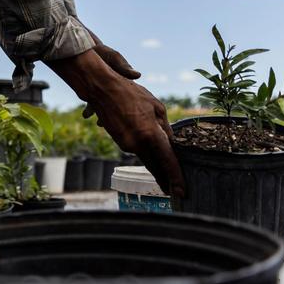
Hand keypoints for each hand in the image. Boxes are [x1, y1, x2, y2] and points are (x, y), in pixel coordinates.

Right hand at [49, 50, 183, 197]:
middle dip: (165, 179)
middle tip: (175, 191)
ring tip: (166, 172)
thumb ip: (166, 128)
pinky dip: (145, 153)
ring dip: (155, 164)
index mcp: (150, 134)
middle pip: (155, 167)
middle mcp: (138, 144)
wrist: (102, 90)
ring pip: (146, 158)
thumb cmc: (131, 93)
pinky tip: (150, 149)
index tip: (181, 193)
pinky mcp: (120, 142)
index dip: (176, 178)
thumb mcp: (156, 106)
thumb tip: (171, 144)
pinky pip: (137, 151)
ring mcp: (127, 145)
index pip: (167, 161)